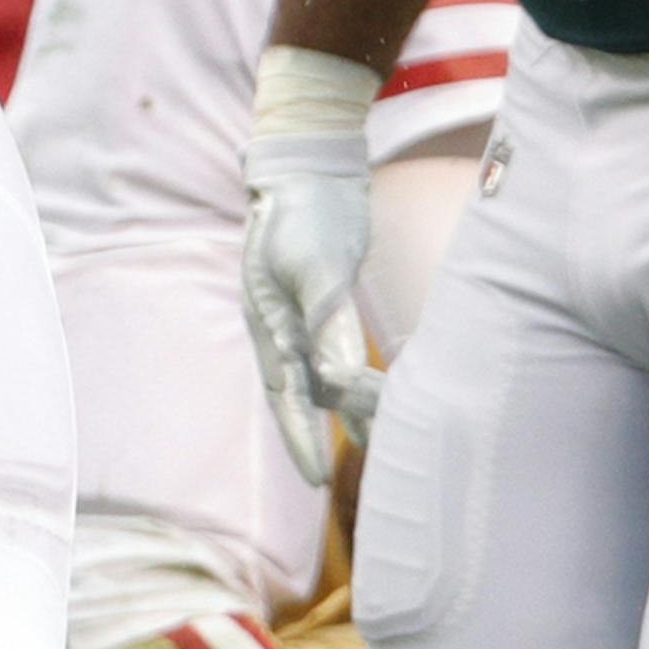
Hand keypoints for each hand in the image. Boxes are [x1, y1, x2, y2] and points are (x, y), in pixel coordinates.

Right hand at [241, 43, 382, 485]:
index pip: (284, 392)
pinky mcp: (324, 307)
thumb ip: (327, 319)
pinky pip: (336, 359)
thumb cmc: (307, 209)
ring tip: (379, 448)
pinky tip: (380, 400)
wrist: (311, 166)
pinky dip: (357, 384)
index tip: (315, 481)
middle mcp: (279, 327)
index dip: (299, 438)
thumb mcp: (316, 262)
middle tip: (341, 482)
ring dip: (347, 413)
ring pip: (321, 380)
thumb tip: (340, 380)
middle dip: (318, 438)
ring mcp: (299, 317)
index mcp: (268, 321)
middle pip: (300, 395)